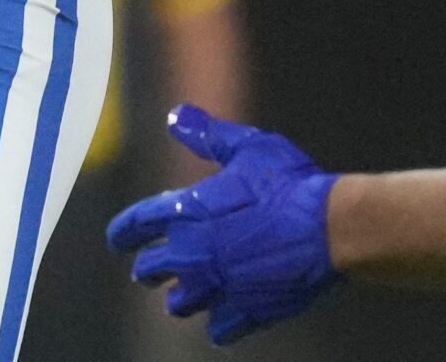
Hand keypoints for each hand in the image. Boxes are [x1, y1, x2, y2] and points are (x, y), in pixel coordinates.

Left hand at [107, 105, 340, 344]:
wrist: (329, 228)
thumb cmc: (289, 182)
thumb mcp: (248, 146)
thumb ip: (208, 135)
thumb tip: (176, 116)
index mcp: (188, 212)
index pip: (136, 224)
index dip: (122, 232)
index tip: (116, 239)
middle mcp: (193, 253)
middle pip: (150, 269)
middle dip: (148, 268)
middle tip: (149, 269)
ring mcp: (218, 287)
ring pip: (180, 304)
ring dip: (182, 298)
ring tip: (187, 294)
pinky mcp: (245, 313)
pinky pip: (220, 330)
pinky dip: (222, 324)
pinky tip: (227, 318)